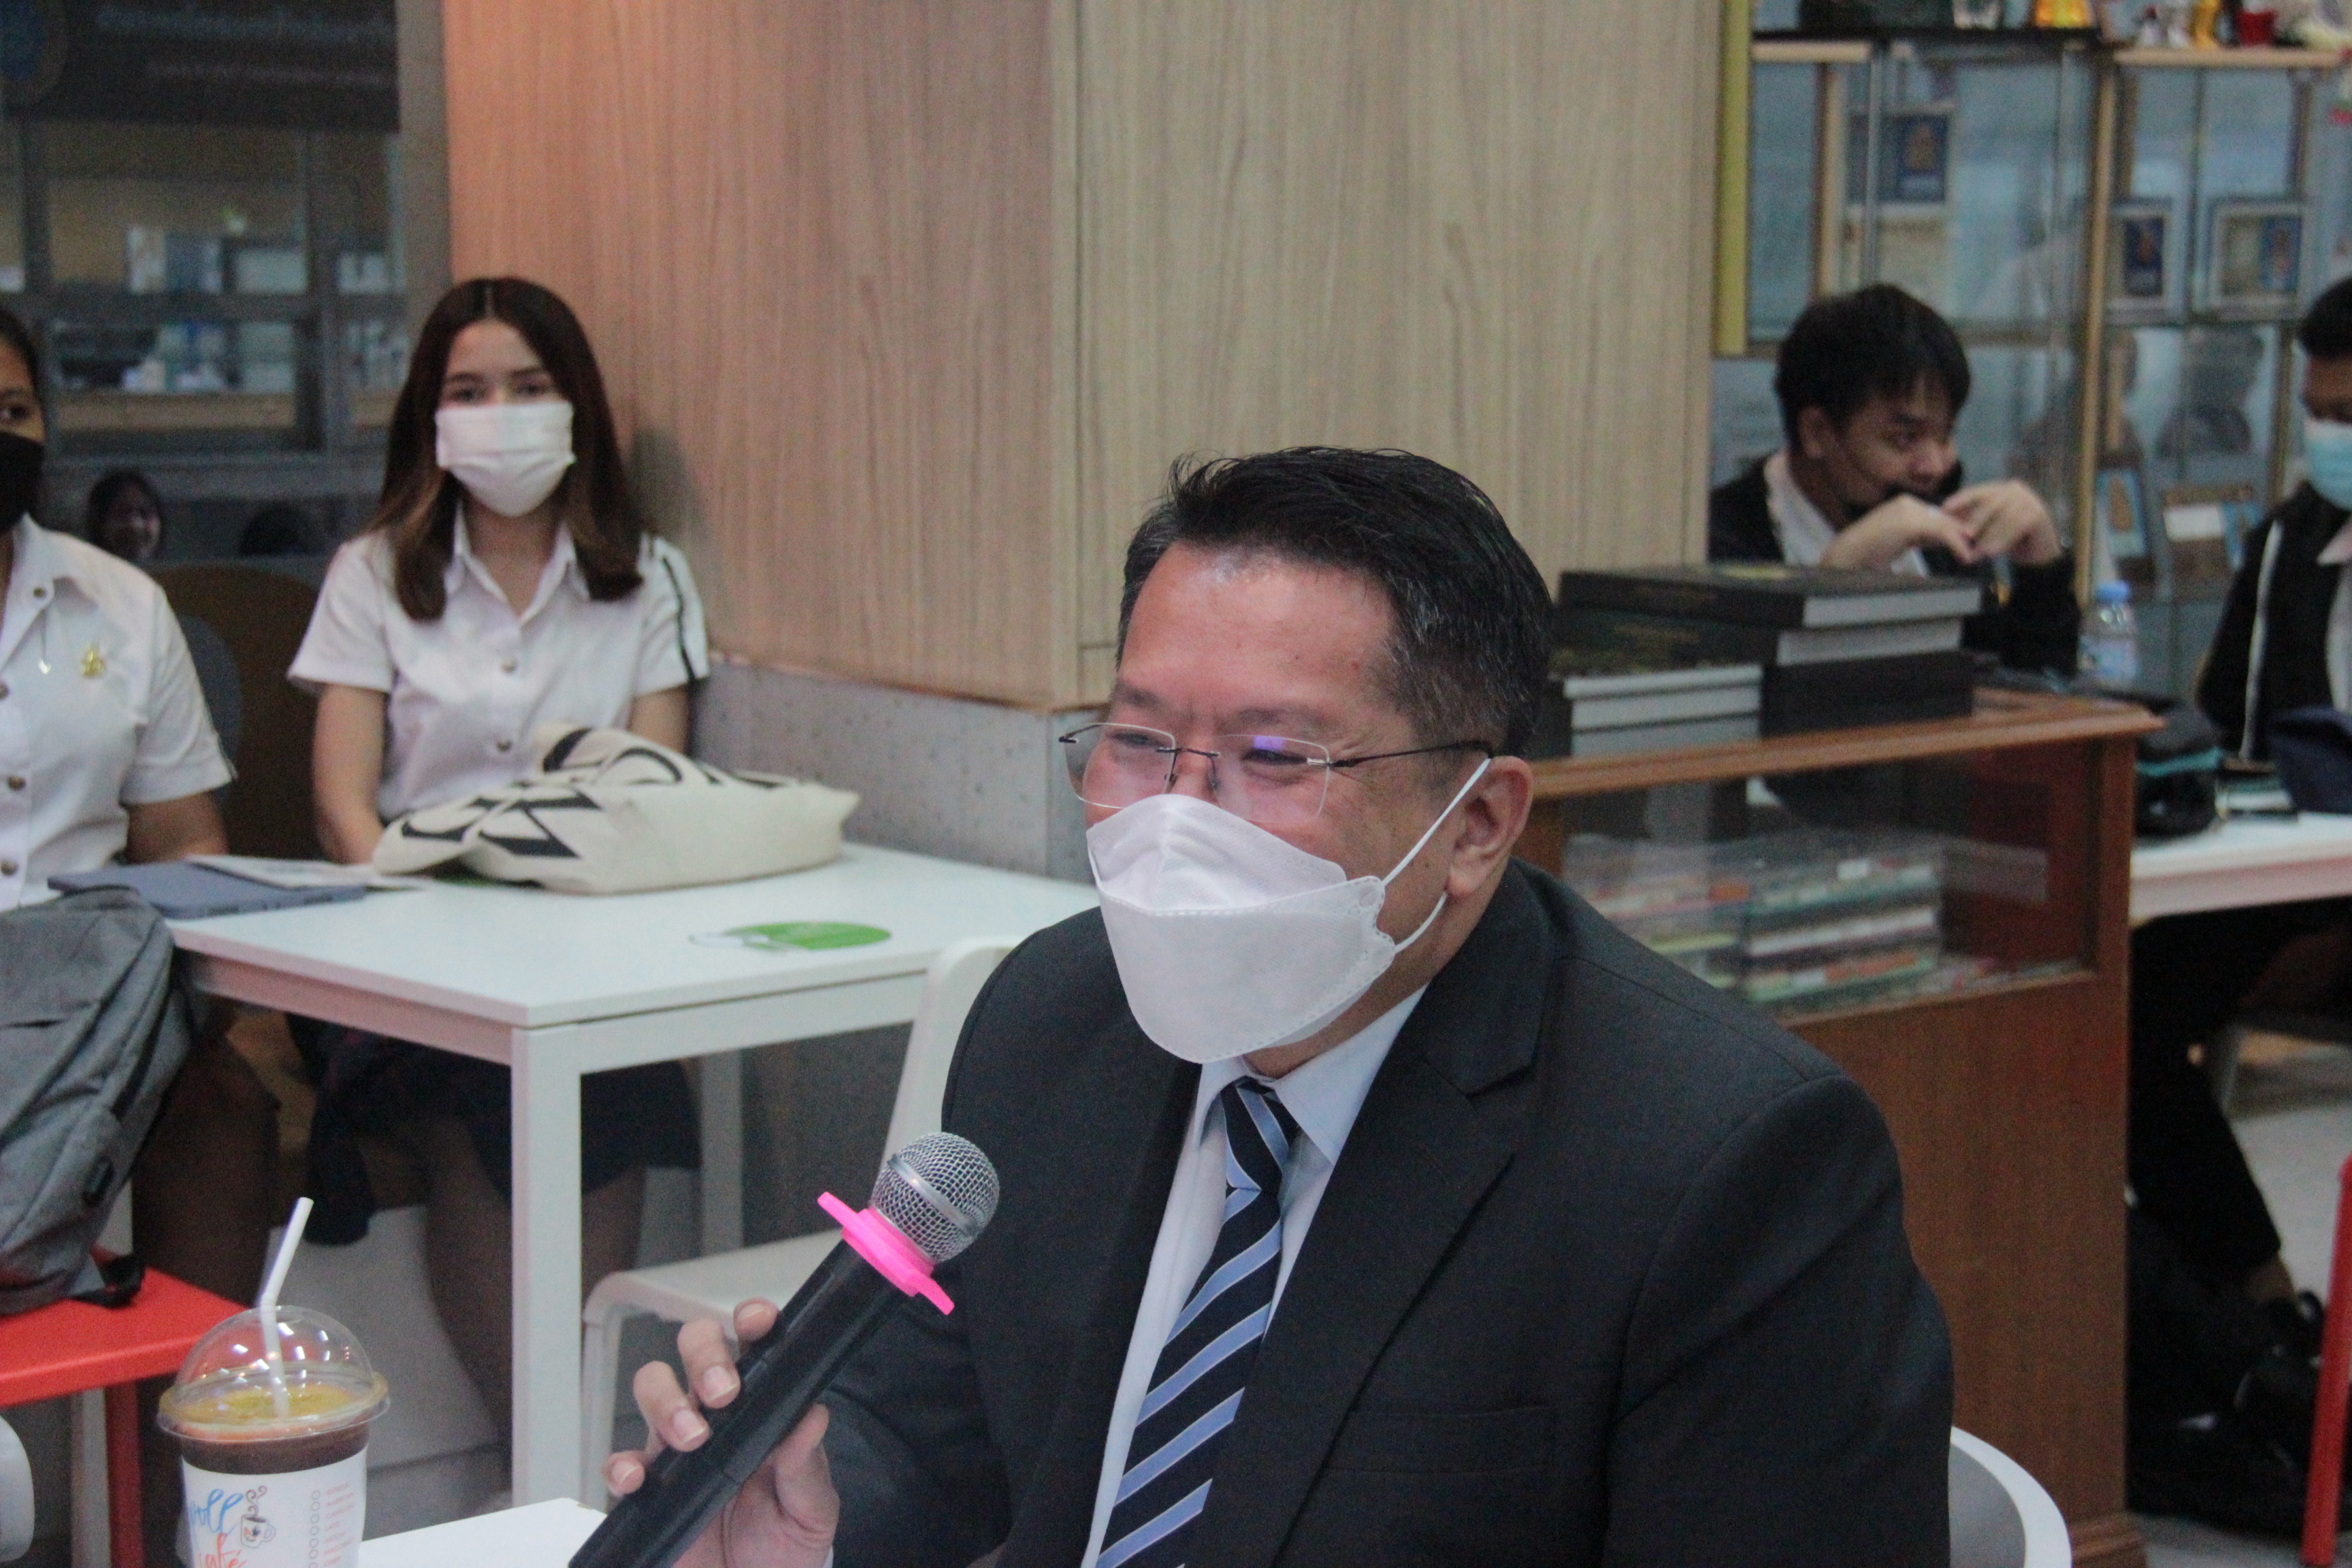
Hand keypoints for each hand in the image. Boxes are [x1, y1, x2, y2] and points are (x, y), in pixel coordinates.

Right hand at [604, 1301, 838, 1567]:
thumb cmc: (786, 1545)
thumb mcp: (812, 1510)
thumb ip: (808, 1466)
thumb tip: (813, 1415)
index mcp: (763, 1406)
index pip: (755, 1345)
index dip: (752, 1321)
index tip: (756, 1323)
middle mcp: (717, 1414)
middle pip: (695, 1348)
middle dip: (704, 1356)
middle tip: (723, 1393)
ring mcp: (677, 1447)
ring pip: (654, 1388)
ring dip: (666, 1401)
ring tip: (692, 1437)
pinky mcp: (649, 1489)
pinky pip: (621, 1463)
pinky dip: (622, 1464)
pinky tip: (639, 1478)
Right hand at [1818, 494, 1981, 571]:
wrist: (1846, 556)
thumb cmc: (1865, 554)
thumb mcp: (1896, 542)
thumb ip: (1916, 537)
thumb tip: (1939, 541)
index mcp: (1902, 505)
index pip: (1935, 515)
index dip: (1952, 528)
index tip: (1965, 541)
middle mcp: (1907, 503)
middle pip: (1943, 518)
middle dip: (1959, 532)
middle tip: (1975, 546)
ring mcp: (1908, 511)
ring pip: (1944, 524)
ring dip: (1961, 541)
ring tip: (1972, 554)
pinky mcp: (1911, 523)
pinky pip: (1941, 533)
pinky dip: (1956, 545)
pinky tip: (1963, 556)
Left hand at [1943, 480, 2061, 566]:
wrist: (2037, 553)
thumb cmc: (2007, 539)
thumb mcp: (1988, 526)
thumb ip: (1971, 519)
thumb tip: (1942, 515)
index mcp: (2003, 489)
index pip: (1979, 491)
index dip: (1961, 499)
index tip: (1944, 508)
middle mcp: (2017, 490)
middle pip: (1991, 503)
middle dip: (1976, 519)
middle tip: (1964, 535)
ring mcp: (2030, 500)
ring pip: (2004, 518)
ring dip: (1989, 536)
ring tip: (1978, 551)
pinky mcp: (2038, 515)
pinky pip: (2016, 528)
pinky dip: (2002, 541)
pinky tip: (1992, 553)